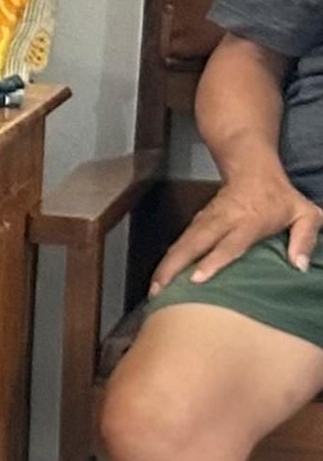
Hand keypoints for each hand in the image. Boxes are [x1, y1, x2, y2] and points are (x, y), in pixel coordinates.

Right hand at [154, 172, 322, 292]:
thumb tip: (299, 266)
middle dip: (175, 265)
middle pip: (194, 243)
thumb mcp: (306, 213)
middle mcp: (223, 220)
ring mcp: (207, 220)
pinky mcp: (197, 221)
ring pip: (182, 242)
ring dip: (166, 264)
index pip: (229, 243)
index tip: (196, 279)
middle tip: (159, 290)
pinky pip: (181, 241)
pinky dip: (168, 258)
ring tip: (153, 288)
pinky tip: (160, 275)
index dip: (213, 260)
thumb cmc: (280, 198)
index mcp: (250, 221)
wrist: (252, 170)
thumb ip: (306, 237)